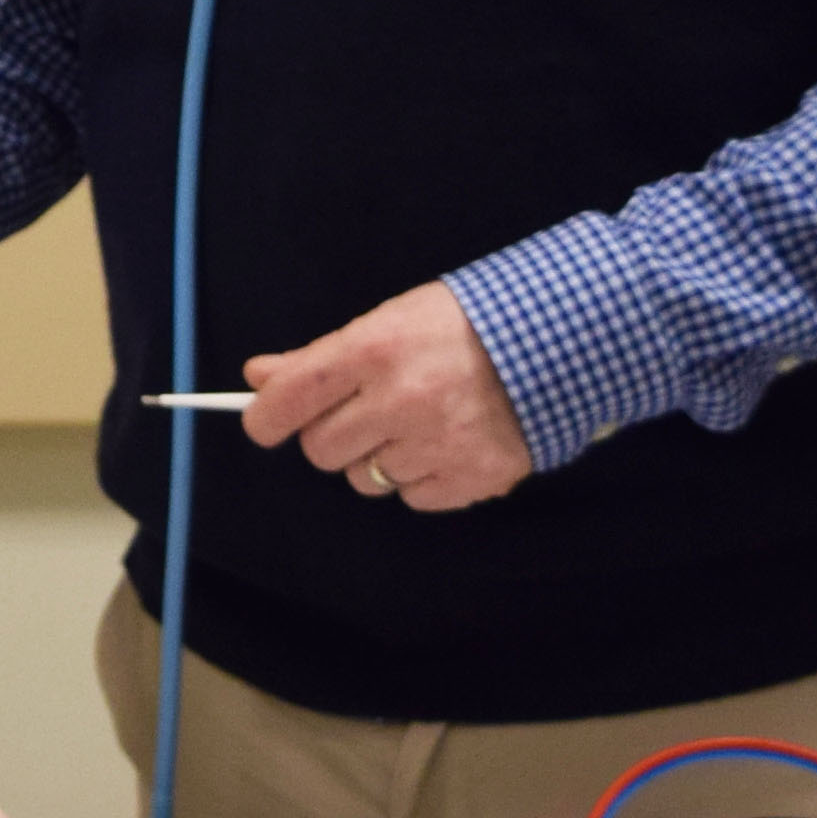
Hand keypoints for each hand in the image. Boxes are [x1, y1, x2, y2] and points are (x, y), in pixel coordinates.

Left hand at [238, 282, 530, 512]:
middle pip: (321, 449)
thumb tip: (259, 378)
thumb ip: (321, 356)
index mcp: (375, 349)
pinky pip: (412, 497)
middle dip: (332, 434)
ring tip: (416, 423)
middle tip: (364, 412)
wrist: (558, 340)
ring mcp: (439, 444)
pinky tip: (446, 442)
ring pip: (365, 479)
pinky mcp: (472, 477)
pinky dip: (421, 477)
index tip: (265, 422)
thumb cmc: (463, 325)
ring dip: (378, 458)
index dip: (267, 417)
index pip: (289, 399)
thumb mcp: (390, 320)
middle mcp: (403, 400)